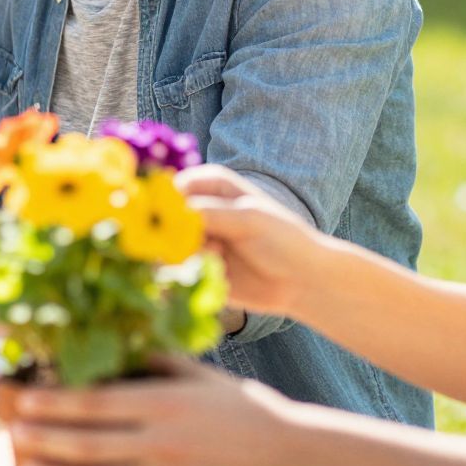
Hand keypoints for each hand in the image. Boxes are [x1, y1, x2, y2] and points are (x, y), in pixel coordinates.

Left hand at [3, 356, 304, 465]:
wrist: (288, 454)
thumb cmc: (240, 406)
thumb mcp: (196, 373)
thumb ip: (150, 361)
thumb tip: (105, 348)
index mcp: (162, 402)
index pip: (96, 403)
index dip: (54, 403)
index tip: (24, 400)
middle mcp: (160, 441)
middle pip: (89, 444)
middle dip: (45, 439)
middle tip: (12, 434)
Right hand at [177, 164, 333, 320]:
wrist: (304, 282)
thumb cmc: (283, 240)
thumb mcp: (247, 218)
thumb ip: (206, 212)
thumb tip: (163, 214)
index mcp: (211, 184)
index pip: (172, 186)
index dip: (162, 202)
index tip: (167, 219)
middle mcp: (199, 208)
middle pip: (163, 216)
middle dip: (171, 232)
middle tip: (202, 242)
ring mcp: (196, 238)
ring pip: (166, 244)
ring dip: (185, 253)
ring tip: (218, 256)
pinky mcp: (197, 266)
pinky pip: (176, 269)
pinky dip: (190, 271)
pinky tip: (217, 272)